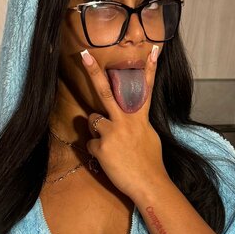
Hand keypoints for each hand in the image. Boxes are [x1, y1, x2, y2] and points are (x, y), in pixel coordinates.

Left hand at [79, 43, 167, 201]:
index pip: (145, 89)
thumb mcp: (149, 137)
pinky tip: (109, 160)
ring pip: (93, 120)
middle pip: (105, 92)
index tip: (151, 49)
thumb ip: (137, 123)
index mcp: (139, 118)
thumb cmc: (151, 162)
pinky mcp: (101, 147)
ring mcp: (111, 133)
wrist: (148, 184)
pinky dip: (97, 151)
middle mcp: (124, 121)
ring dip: (97, 130)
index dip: (149, 68)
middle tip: (83, 55)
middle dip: (94, 72)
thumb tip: (127, 121)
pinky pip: (91, 144)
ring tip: (112, 145)